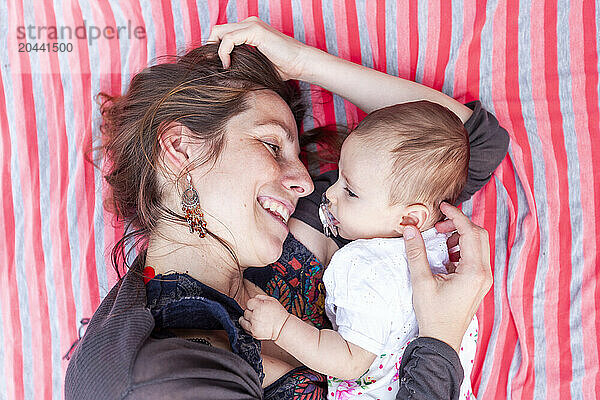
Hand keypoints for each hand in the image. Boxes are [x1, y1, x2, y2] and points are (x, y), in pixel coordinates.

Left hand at [207, 17, 312, 80]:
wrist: (300, 64)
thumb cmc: (283, 68)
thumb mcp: (256, 65)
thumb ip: (241, 63)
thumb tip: (222, 75)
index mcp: (250, 30)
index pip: (223, 33)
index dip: (216, 49)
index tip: (218, 66)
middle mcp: (249, 23)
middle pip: (218, 30)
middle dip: (212, 48)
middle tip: (216, 66)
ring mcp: (252, 25)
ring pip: (220, 32)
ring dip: (216, 51)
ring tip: (223, 67)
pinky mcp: (255, 31)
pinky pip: (229, 39)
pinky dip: (224, 52)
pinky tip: (228, 65)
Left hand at [239, 294, 290, 340]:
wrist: (282, 327)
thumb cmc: (279, 314)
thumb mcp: (272, 300)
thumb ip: (261, 297)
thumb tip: (254, 298)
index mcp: (259, 306)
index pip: (248, 303)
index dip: (253, 305)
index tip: (256, 307)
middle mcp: (255, 316)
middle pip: (245, 312)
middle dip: (250, 312)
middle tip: (257, 314)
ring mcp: (253, 325)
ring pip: (242, 320)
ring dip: (247, 319)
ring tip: (254, 320)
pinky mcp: (253, 333)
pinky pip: (244, 328)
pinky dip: (247, 326)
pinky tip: (254, 325)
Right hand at [403, 202, 492, 351]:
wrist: (442, 340)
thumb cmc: (433, 314)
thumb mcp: (422, 282)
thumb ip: (417, 253)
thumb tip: (410, 230)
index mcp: (474, 271)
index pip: (469, 232)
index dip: (456, 216)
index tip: (443, 207)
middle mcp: (484, 273)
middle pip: (478, 235)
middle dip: (458, 225)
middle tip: (438, 227)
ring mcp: (483, 279)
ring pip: (478, 245)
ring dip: (460, 237)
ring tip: (440, 243)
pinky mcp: (478, 283)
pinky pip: (475, 257)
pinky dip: (461, 250)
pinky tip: (445, 257)